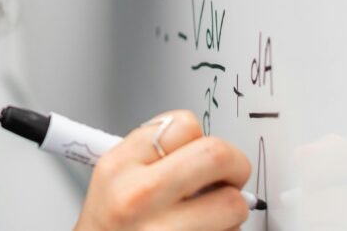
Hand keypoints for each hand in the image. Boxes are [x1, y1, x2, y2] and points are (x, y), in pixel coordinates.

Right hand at [74, 110, 251, 230]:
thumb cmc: (110, 223)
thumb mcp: (113, 175)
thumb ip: (153, 150)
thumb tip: (205, 143)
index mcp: (121, 166)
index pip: (184, 125)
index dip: (200, 136)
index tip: (201, 150)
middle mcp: (140, 196)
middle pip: (217, 155)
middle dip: (236, 164)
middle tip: (231, 175)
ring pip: (233, 204)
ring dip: (230, 209)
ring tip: (210, 214)